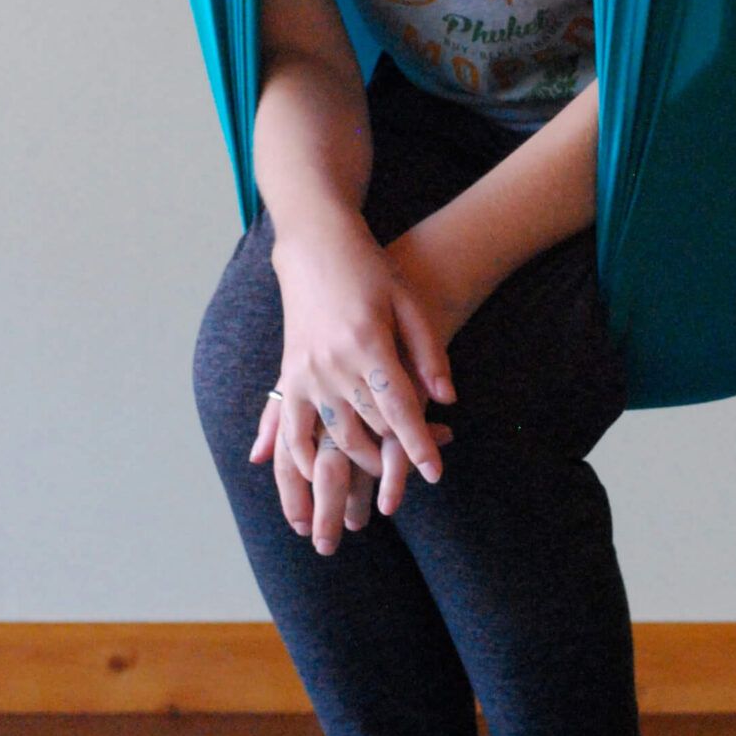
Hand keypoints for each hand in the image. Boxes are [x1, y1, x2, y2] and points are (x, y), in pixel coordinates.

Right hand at [249, 216, 472, 553]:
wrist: (316, 245)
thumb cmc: (370, 270)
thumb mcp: (409, 303)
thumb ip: (429, 353)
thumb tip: (446, 402)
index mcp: (366, 344)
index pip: (399, 408)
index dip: (419, 444)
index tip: (436, 474)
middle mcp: (332, 363)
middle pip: (367, 429)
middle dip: (388, 462)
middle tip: (405, 489)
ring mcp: (305, 370)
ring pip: (331, 436)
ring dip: (350, 466)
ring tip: (366, 489)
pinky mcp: (289, 373)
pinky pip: (291, 427)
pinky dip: (300, 457)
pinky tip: (311, 477)